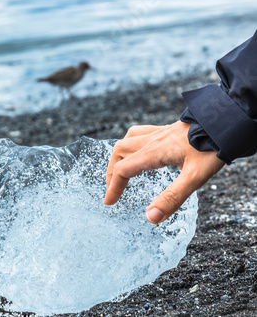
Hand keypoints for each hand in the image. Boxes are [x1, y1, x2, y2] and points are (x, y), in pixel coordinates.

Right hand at [103, 121, 224, 223]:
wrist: (229, 120)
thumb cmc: (213, 148)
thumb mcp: (195, 178)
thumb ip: (172, 198)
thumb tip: (151, 218)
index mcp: (153, 153)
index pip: (123, 170)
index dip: (113, 188)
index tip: (109, 202)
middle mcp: (152, 141)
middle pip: (120, 153)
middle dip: (112, 172)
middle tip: (113, 188)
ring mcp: (160, 133)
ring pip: (128, 140)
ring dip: (119, 156)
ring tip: (121, 169)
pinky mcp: (169, 129)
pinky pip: (142, 133)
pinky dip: (133, 143)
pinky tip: (142, 150)